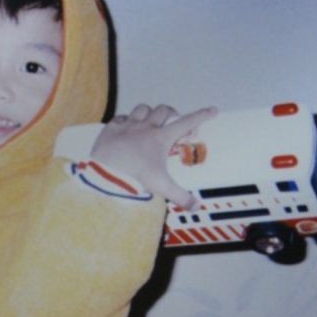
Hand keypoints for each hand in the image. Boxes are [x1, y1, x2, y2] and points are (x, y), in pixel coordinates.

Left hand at [91, 104, 217, 208]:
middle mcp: (145, 127)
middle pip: (164, 110)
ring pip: (142, 109)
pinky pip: (120, 117)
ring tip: (149, 122)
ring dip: (149, 113)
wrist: (104, 175)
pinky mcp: (110, 129)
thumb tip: (196, 206)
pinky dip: (126, 120)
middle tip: (174, 122)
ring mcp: (127, 126)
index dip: (201, 116)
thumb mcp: (161, 187)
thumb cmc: (135, 179)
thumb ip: (181, 197)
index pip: (187, 122)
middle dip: (172, 114)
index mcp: (161, 138)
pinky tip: (125, 128)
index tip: (212, 110)